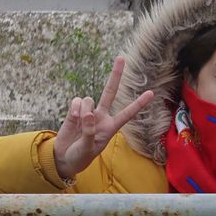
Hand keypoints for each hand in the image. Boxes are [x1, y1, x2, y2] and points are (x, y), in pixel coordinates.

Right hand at [53, 56, 154, 178]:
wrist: (64, 158)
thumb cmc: (80, 156)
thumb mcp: (87, 148)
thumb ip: (89, 131)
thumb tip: (88, 113)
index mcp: (111, 127)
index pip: (128, 114)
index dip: (139, 104)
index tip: (151, 93)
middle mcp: (102, 117)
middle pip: (110, 92)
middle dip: (115, 75)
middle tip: (121, 58)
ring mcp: (89, 112)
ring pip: (89, 98)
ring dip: (83, 108)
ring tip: (79, 122)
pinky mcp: (75, 110)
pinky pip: (77, 100)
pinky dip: (74, 107)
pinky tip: (73, 118)